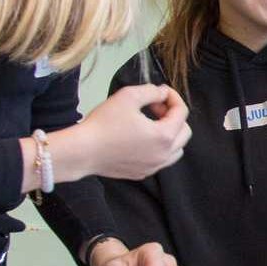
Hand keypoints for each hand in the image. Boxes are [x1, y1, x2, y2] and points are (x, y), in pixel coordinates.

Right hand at [57, 84, 190, 181]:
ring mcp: (154, 167)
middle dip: (173, 116)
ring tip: (149, 123)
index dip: (173, 97)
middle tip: (153, 107)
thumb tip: (163, 93)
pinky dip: (159, 148)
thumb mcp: (128, 96)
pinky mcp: (142, 173)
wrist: (82, 151)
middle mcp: (164, 154)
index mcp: (164, 136)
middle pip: (184, 131)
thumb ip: (151, 91)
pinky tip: (140, 139)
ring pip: (176, 148)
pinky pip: (161, 160)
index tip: (160, 92)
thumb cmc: (104, 123)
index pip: (182, 112)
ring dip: (169, 133)